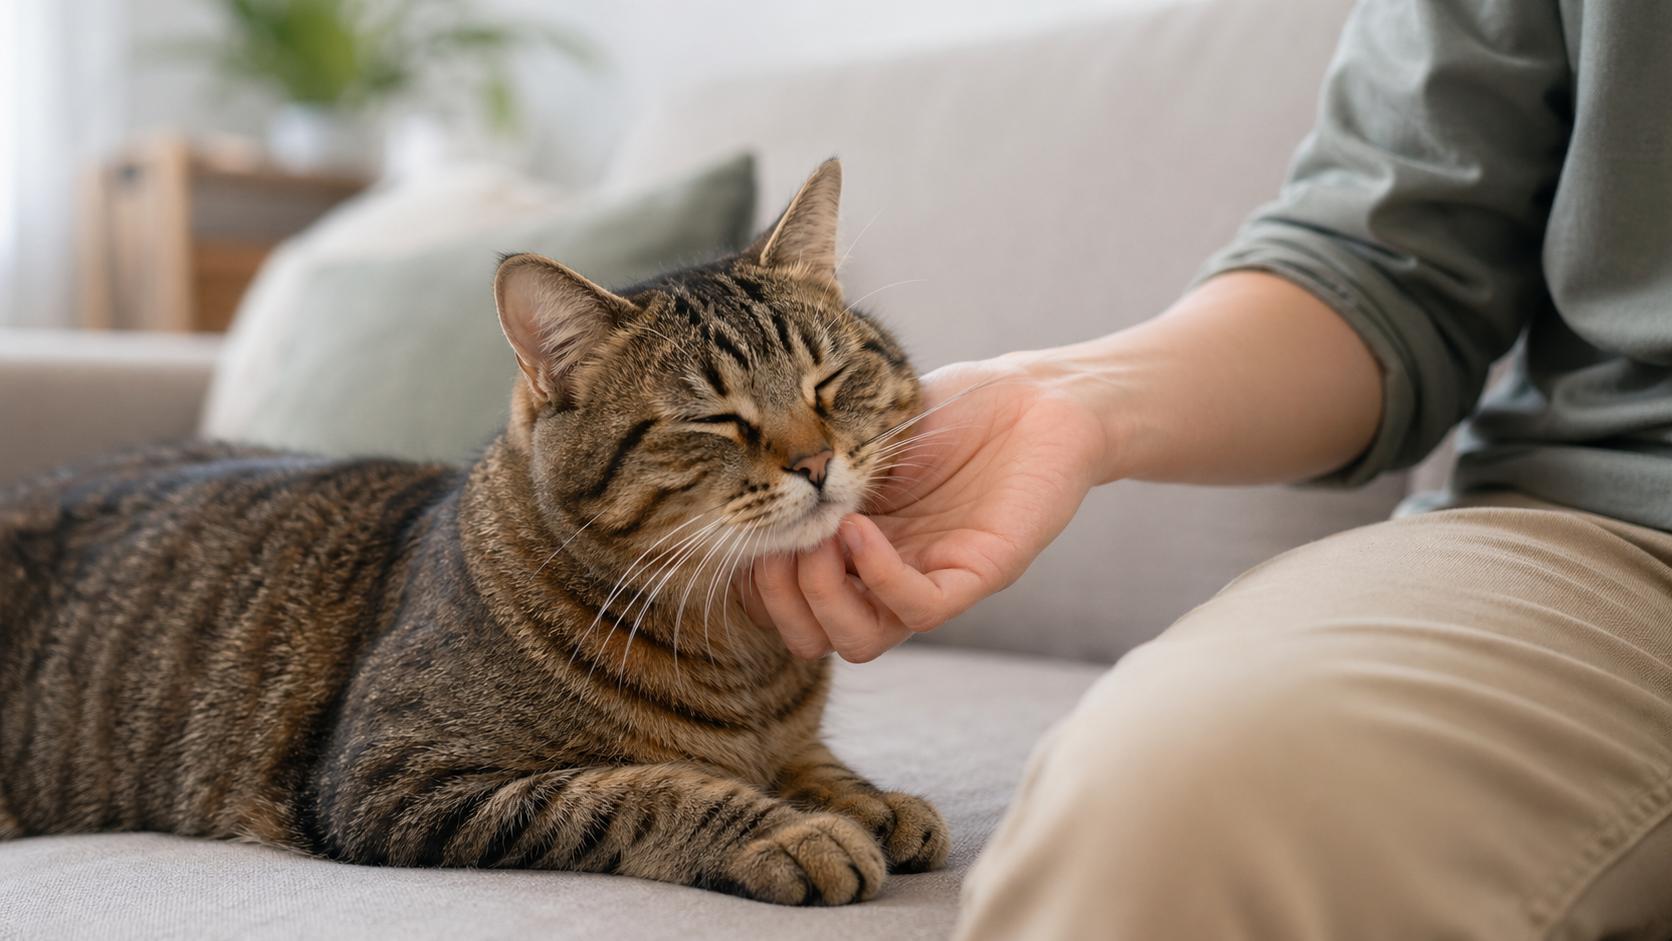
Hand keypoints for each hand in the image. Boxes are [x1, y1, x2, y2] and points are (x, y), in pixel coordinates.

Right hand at [741, 356, 1108, 661]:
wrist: (1038, 397)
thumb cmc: (952, 410)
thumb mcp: (861, 431)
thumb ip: (816, 462)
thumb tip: (749, 479)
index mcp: (851, 547)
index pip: (785, 601)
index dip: (755, 580)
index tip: (743, 528)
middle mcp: (884, 575)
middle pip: (813, 636)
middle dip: (779, 597)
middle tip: (780, 540)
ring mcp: (929, 580)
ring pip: (858, 640)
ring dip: (822, 596)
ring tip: (821, 538)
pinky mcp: (977, 576)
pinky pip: (918, 610)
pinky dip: (879, 577)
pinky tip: (860, 530)